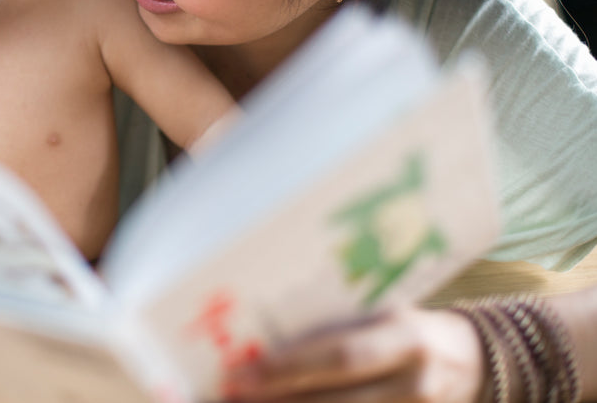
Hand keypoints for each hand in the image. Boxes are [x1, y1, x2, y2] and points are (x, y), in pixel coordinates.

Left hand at [224, 306, 487, 402]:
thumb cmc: (409, 326)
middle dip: (282, 400)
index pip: (341, 356)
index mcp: (405, 336)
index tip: (243, 372)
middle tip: (234, 396)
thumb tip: (265, 331)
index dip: (289, 368)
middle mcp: (415, 381)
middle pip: (339, 400)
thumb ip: (339, 324)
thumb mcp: (384, 313)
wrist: (474, 360)